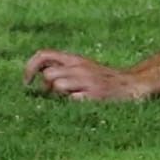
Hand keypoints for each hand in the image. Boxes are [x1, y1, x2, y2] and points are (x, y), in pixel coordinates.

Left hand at [23, 49, 151, 101]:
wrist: (132, 84)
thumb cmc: (102, 79)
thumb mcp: (82, 67)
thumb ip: (61, 69)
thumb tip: (38, 78)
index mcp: (74, 59)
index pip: (43, 55)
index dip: (29, 68)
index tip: (26, 82)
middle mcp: (80, 67)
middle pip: (48, 75)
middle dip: (47, 88)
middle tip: (54, 95)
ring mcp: (87, 81)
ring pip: (58, 87)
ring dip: (60, 96)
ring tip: (73, 98)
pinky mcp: (94, 95)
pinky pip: (72, 100)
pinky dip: (73, 104)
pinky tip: (83, 104)